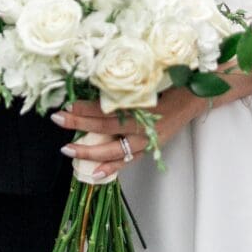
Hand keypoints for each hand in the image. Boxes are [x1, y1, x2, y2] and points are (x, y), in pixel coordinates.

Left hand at [51, 88, 203, 179]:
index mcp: (140, 104)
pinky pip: (127, 161)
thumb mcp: (148, 80)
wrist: (192, 99)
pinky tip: (95, 172)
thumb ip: (125, 86)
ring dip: (88, 149)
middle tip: (58, 119)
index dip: (86, 107)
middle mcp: (142, 125)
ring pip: (112, 149)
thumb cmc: (170, 85)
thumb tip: (96, 83)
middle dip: (79, 123)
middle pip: (105, 126)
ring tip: (68, 148)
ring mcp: (145, 140)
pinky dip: (111, 168)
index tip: (68, 103)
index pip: (108, 108)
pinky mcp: (149, 148)